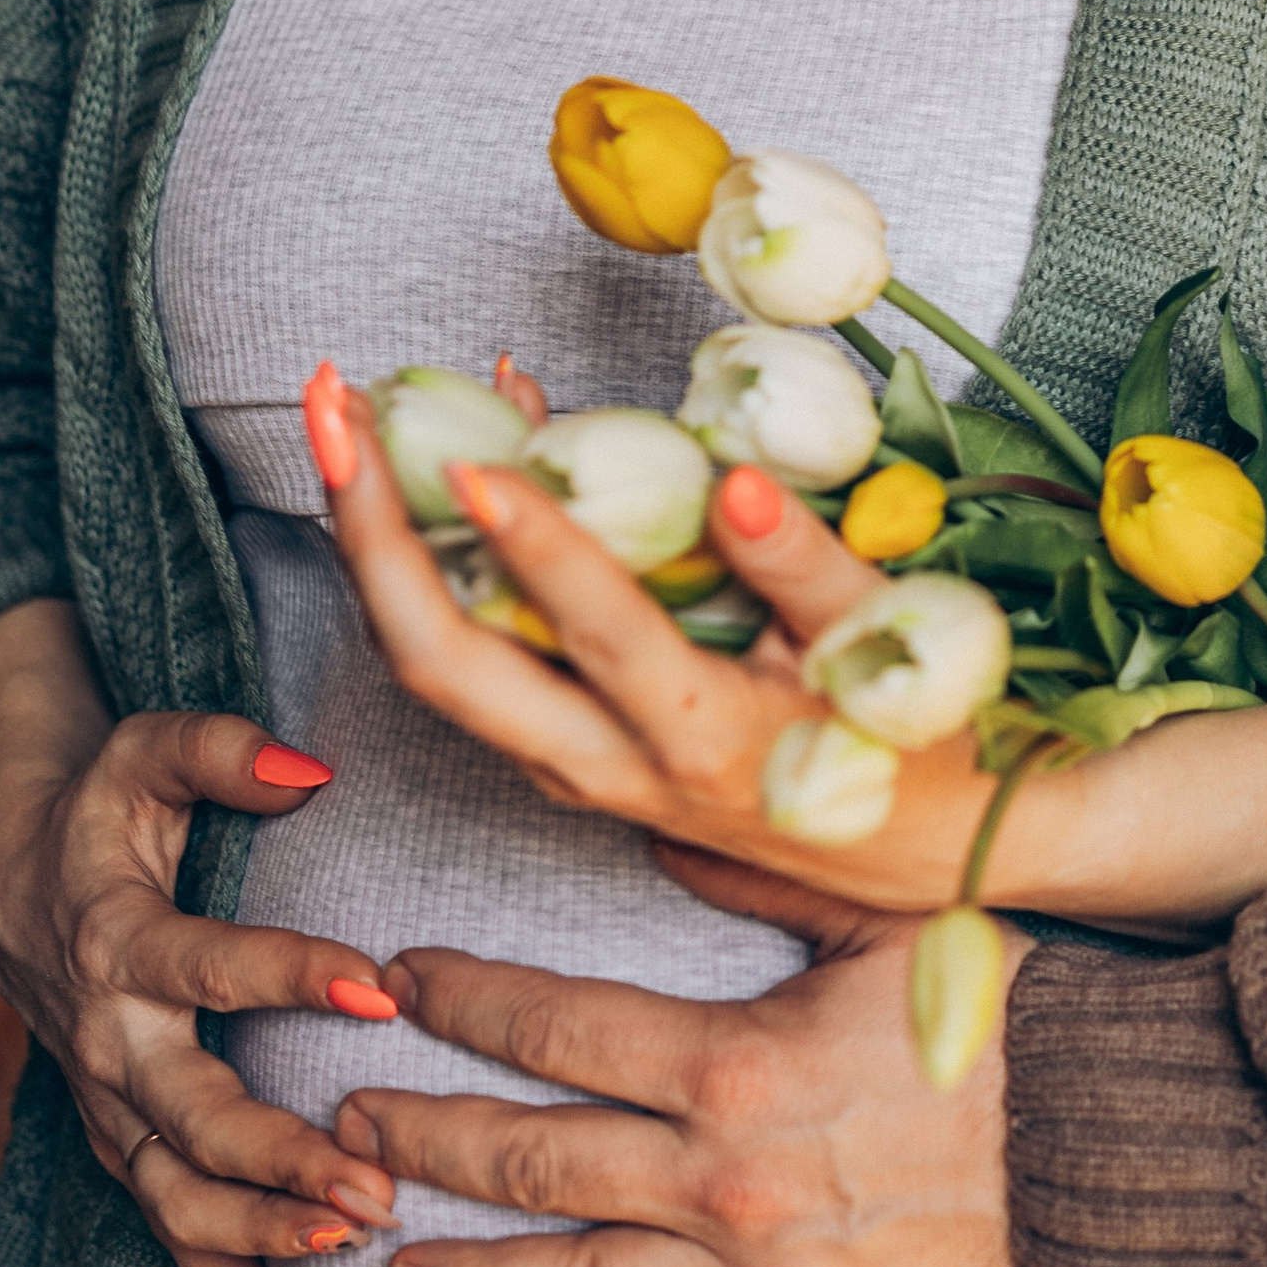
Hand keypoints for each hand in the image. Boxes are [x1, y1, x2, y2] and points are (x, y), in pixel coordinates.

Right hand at [0, 597, 403, 1266]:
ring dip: (263, 1234)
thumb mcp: (150, 751)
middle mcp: (108, 1039)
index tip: (378, 989)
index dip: (288, 973)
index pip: (205, 964)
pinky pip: (173, 1236)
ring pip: (178, 1198)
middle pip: (189, 1118)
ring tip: (353, 1247)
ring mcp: (112, 1107)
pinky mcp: (125, 1146)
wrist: (17, 877)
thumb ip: (226, 752)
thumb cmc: (106, 806)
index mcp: (117, 940)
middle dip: (281, 1158)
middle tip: (376, 1182)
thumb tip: (313, 768)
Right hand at [316, 370, 1266, 930]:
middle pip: (471, 667)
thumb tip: (546, 488)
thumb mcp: (721, 701)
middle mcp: (658, 765)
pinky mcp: (873, 705)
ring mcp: (762, 747)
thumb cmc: (871, 770)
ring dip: (551, 553)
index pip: (445, 661)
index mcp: (613, 759)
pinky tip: (735, 479)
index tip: (339, 428)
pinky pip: (816, 625)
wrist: (1038, 849)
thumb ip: (635, 622)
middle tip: (346, 411)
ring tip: (495, 452)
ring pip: (620, 659)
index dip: (374, 548)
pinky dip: (776, 556)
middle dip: (394, 539)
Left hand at [316, 375, 1040, 907]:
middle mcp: (610, 764)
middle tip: (334, 406)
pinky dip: (445, 556)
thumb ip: (809, 573)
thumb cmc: (921, 747)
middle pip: (443, 664)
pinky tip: (470, 454)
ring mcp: (577, 763)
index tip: (480, 453)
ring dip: (380, 540)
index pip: (592, 633)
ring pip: (437, 664)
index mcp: (698, 741)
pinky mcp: (575, 748)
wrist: (932, 861)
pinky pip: (481, 652)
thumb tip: (734, 484)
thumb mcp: (891, 659)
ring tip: (355, 418)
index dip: (534, 542)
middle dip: (369, 532)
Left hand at [337, 873, 1028, 1266]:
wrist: (1119, 1134)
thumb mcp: (879, 911)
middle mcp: (723, 1178)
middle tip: (344, 1127)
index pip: (556, 1025)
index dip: (466, 999)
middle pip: (534, 1161)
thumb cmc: (1008, 1005)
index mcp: (732, 1059)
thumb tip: (662, 817)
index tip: (401, 977)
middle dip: (426, 1142)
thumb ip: (758, 871)